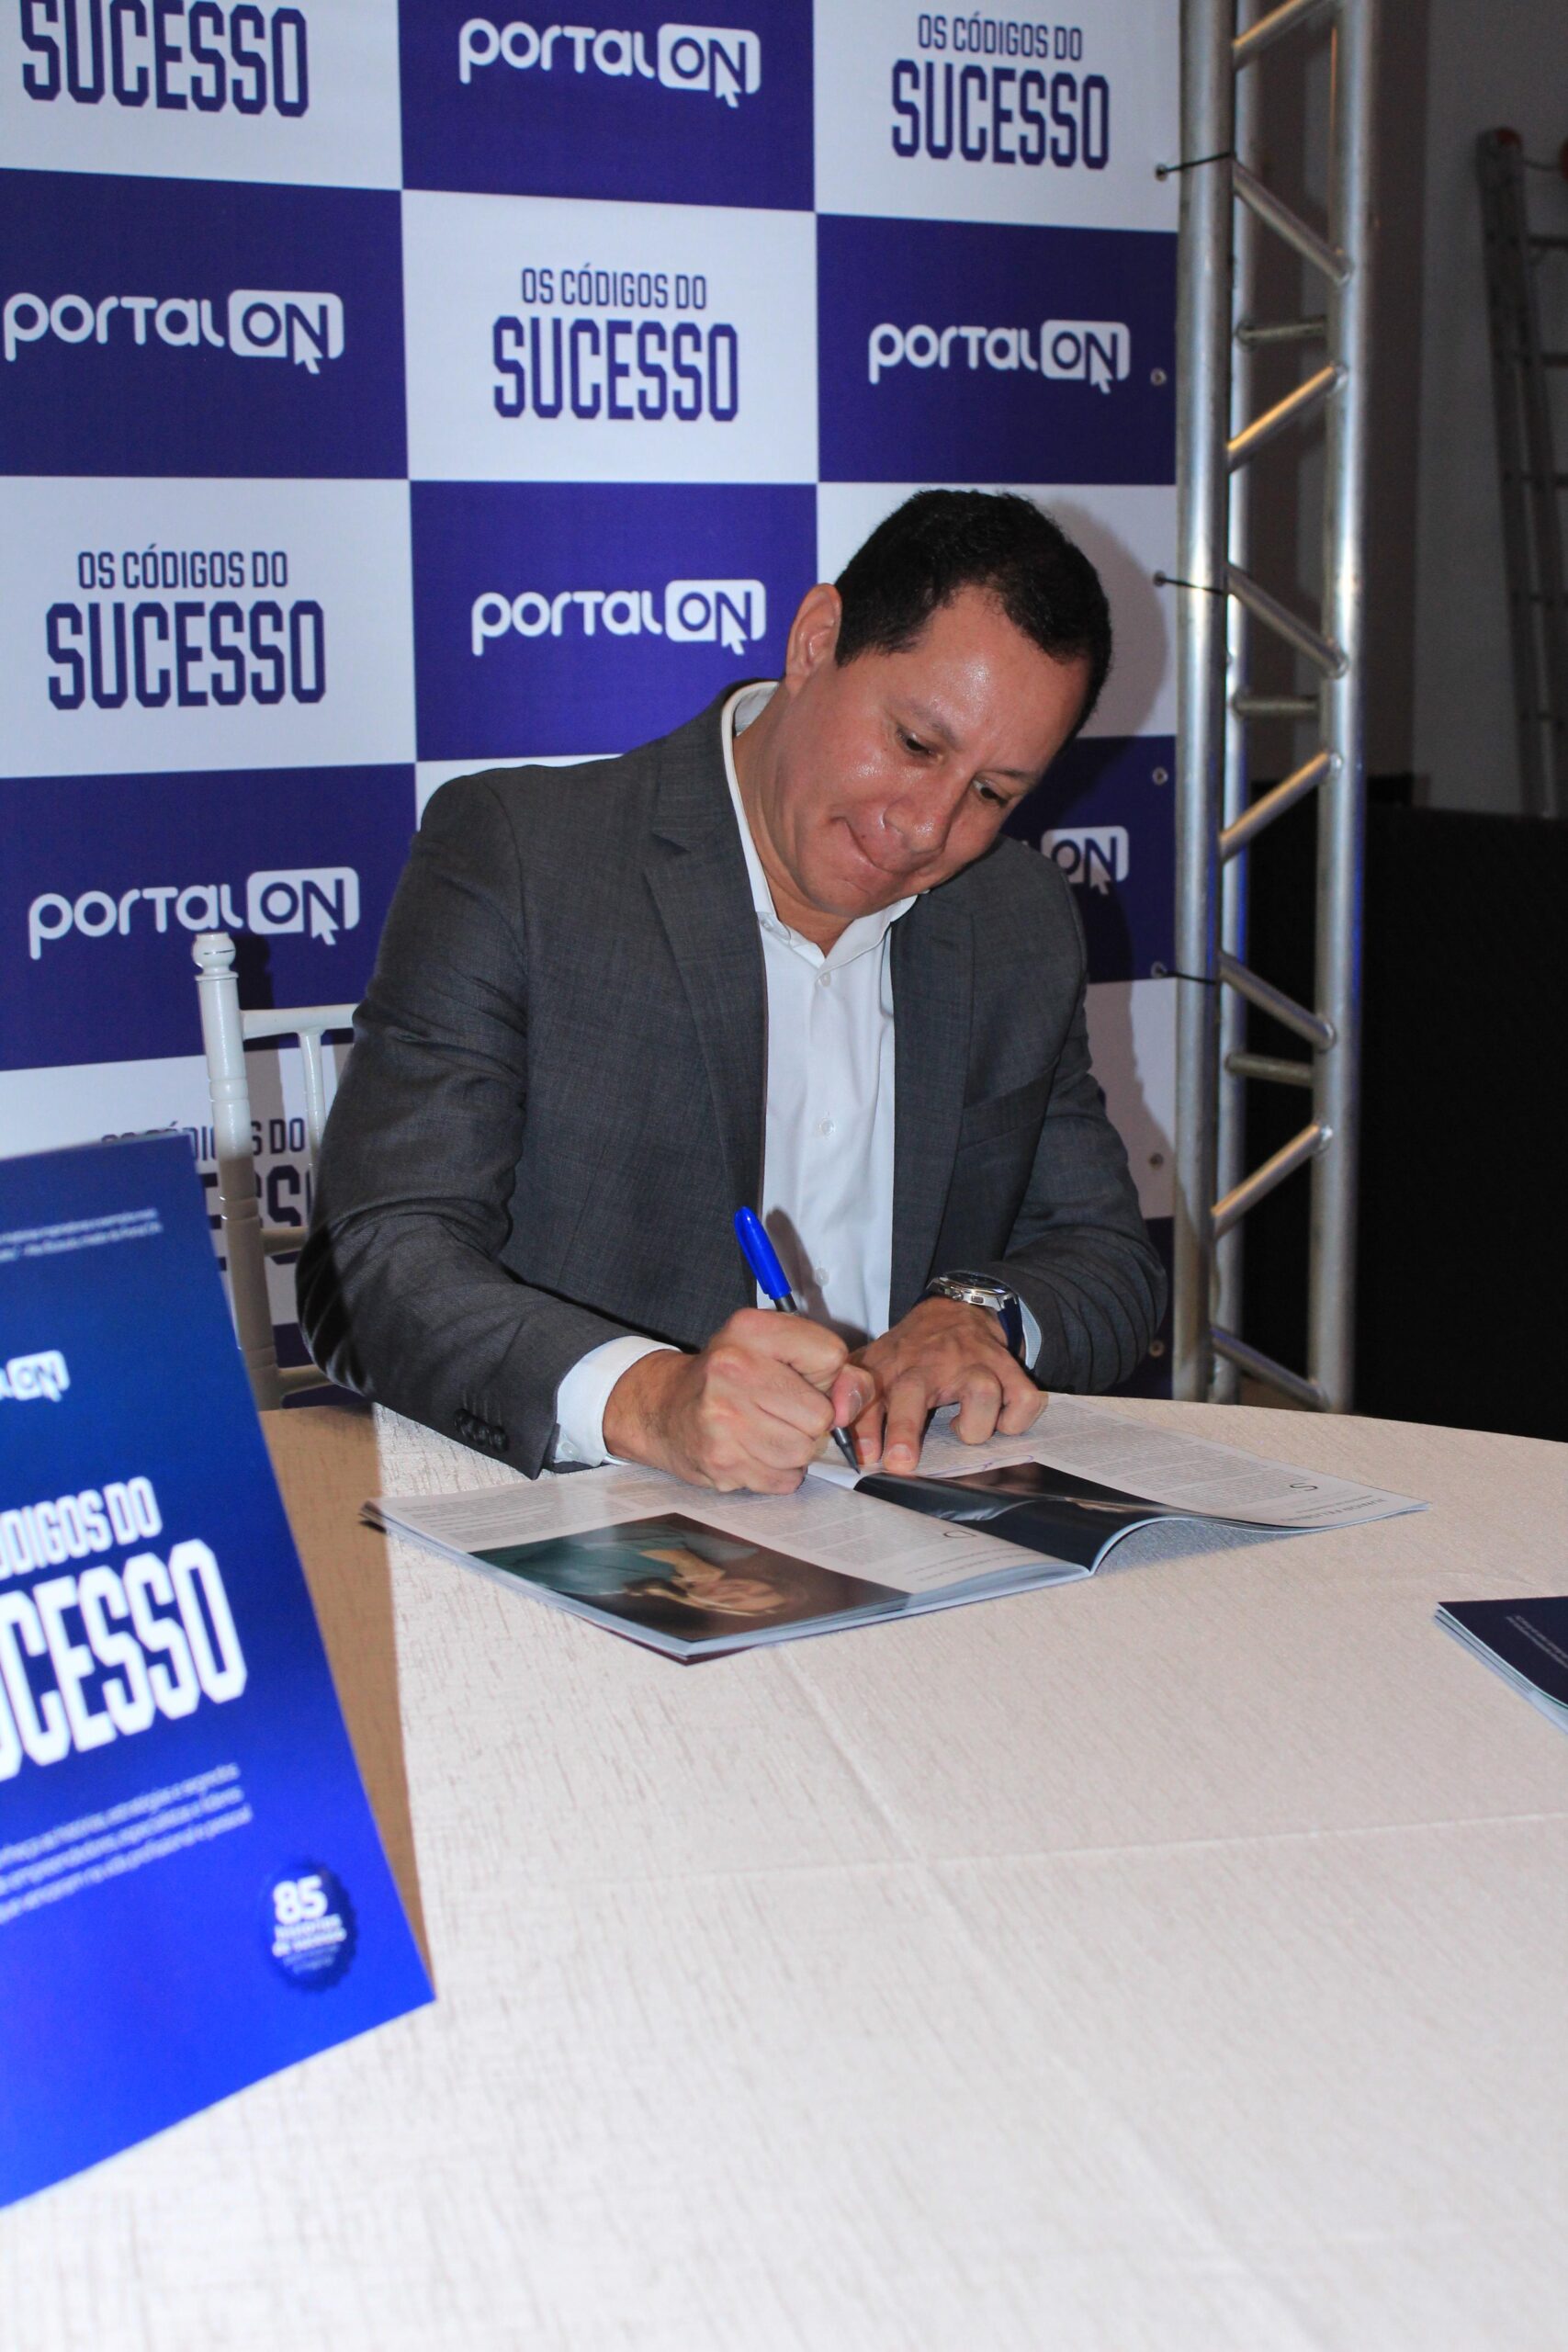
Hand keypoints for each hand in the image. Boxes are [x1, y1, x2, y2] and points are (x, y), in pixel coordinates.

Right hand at [602, 1308, 874, 1493]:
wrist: (663, 1409)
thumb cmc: (732, 1378)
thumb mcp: (781, 1352)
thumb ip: (838, 1372)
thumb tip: (851, 1407)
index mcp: (751, 1329)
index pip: (831, 1358)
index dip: (826, 1377)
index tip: (797, 1378)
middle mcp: (732, 1367)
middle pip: (821, 1414)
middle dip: (810, 1421)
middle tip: (778, 1411)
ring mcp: (722, 1416)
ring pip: (804, 1451)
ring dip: (794, 1451)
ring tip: (765, 1433)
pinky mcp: (720, 1459)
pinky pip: (783, 1480)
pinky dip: (776, 1473)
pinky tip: (751, 1452)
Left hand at [849, 1297, 1044, 1472]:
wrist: (956, 1309)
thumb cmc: (912, 1350)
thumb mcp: (875, 1364)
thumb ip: (852, 1397)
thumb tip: (834, 1437)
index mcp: (891, 1367)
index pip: (868, 1395)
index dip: (864, 1425)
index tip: (865, 1454)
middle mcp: (929, 1364)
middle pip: (913, 1392)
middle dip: (904, 1428)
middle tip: (901, 1461)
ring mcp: (972, 1363)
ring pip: (981, 1394)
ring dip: (975, 1427)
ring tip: (964, 1429)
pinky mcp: (1006, 1366)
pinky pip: (1023, 1399)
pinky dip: (1016, 1421)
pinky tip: (1000, 1422)